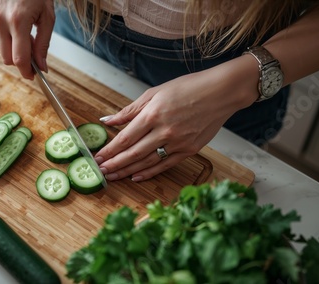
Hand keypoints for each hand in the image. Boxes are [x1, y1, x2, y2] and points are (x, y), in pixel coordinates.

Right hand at [0, 0, 54, 78]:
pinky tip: (12, 28)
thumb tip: (42, 66)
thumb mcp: (47, 16)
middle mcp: (0, 21)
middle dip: (21, 60)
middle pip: (8, 59)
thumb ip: (43, 44)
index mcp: (19, 21)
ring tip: (22, 35)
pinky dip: (2, 40)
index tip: (33, 76)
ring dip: (11, 50)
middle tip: (32, 49)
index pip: (20, 59)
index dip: (26, 72)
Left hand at [95, 56, 257, 181]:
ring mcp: (178, 143)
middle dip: (114, 164)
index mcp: (153, 114)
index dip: (109, 150)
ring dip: (127, 171)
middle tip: (100, 171)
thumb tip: (108, 120)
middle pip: (133, 153)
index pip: (125, 138)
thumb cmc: (188, 88)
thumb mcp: (154, 92)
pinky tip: (136, 177)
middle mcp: (164, 131)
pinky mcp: (189, 150)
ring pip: (147, 162)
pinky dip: (149, 172)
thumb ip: (130, 110)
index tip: (98, 157)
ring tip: (113, 176)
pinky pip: (165, 165)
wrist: (221, 92)